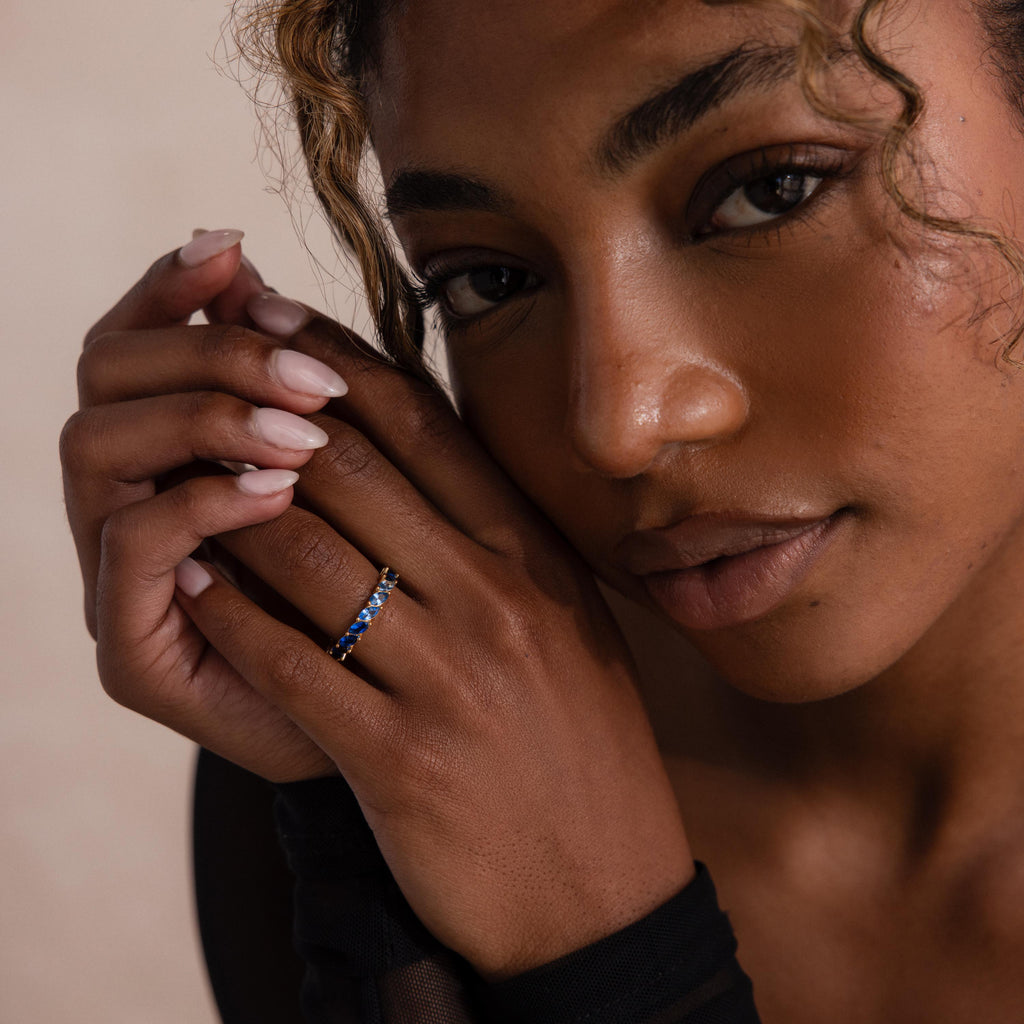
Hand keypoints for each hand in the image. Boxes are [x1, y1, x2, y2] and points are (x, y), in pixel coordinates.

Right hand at [60, 229, 346, 779]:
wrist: (399, 721)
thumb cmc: (380, 587)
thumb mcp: (357, 468)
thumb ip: (306, 383)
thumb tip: (259, 274)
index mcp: (169, 455)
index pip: (134, 342)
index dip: (170, 288)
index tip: (231, 249)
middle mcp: (126, 506)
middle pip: (103, 377)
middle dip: (206, 353)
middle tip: (306, 373)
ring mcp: (118, 581)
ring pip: (95, 446)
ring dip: (202, 418)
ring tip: (302, 431)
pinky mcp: (131, 653)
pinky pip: (130, 546)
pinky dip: (201, 500)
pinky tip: (279, 491)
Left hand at [171, 282, 695, 977]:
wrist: (603, 888)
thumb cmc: (579, 744)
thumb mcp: (566, 624)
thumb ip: (502, 541)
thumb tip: (427, 453)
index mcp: (536, 559)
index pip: (425, 430)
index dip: (338, 365)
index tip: (276, 322)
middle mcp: (496, 601)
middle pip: (354, 474)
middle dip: (266, 416)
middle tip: (210, 375)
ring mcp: (449, 678)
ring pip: (308, 556)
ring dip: (233, 510)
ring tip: (188, 481)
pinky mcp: (399, 758)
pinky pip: (288, 664)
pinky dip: (230, 617)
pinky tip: (196, 586)